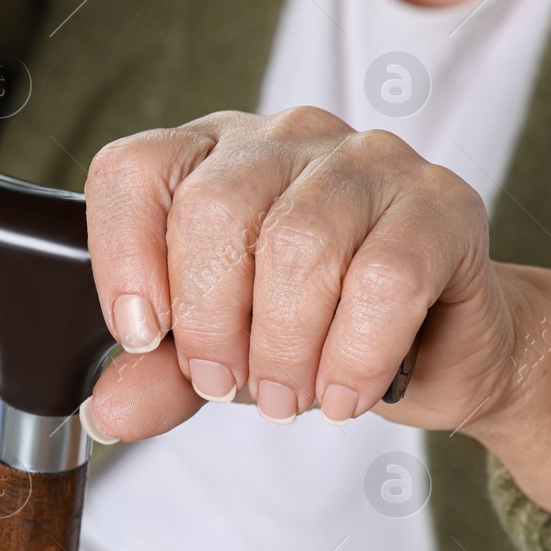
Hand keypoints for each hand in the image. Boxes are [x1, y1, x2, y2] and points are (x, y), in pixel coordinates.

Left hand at [80, 107, 550, 515]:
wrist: (441, 348)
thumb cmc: (311, 330)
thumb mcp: (217, 356)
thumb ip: (157, 376)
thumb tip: (109, 411)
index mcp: (207, 157)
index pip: (131, 171)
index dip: (122, 256)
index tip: (141, 335)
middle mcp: (280, 138)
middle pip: (213, 209)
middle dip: (209, 320)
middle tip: (223, 385)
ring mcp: (364, 159)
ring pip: (297, 243)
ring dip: (282, 345)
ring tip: (286, 396)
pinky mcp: (439, 202)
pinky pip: (385, 277)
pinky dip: (353, 354)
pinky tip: (344, 392)